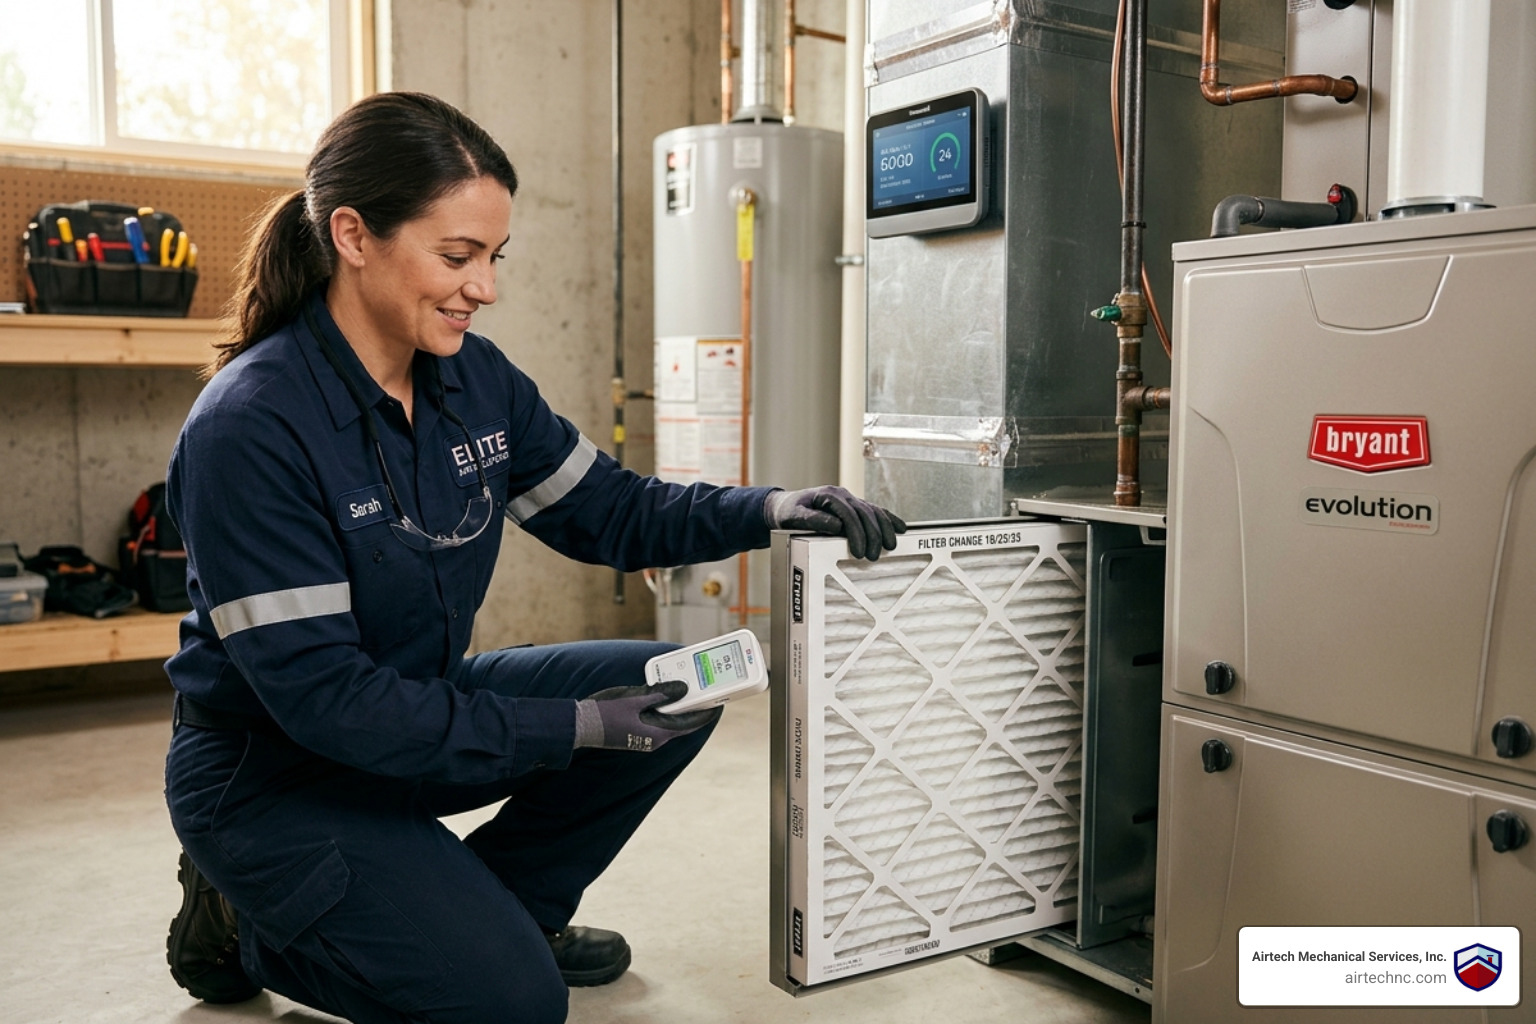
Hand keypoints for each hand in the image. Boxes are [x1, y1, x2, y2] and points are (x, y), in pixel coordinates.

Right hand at [573, 681, 720, 751]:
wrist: (580, 726)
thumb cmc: (606, 713)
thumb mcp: (635, 699)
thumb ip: (660, 694)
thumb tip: (683, 689)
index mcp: (658, 733)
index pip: (690, 723)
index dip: (705, 713)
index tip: (718, 703)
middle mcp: (654, 739)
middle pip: (680, 722)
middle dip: (692, 707)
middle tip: (703, 691)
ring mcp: (644, 737)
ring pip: (668, 721)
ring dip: (677, 707)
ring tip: (685, 690)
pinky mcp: (635, 733)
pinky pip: (656, 721)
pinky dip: (663, 709)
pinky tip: (662, 696)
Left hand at [763, 486, 905, 560]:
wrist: (784, 505)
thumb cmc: (788, 512)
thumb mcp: (794, 516)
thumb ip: (814, 520)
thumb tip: (837, 526)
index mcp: (829, 495)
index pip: (849, 513)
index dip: (856, 533)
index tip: (859, 551)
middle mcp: (842, 495)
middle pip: (865, 513)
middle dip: (873, 535)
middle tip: (873, 556)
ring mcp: (850, 499)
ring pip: (874, 511)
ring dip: (885, 528)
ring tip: (890, 547)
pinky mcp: (854, 506)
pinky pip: (875, 511)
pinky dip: (888, 519)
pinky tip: (900, 528)